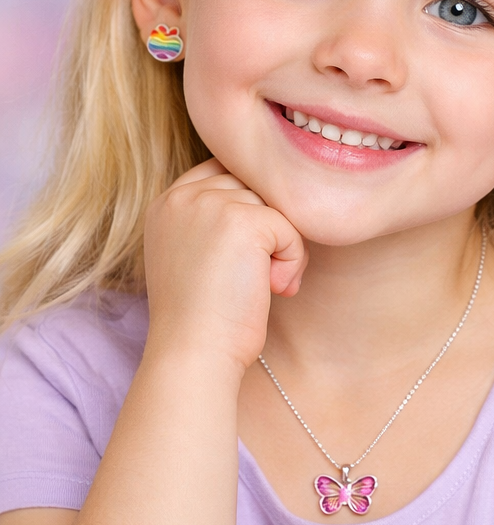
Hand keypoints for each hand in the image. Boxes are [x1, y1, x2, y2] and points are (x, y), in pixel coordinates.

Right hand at [141, 159, 305, 371]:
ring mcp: (211, 204)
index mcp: (167, 202)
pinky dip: (293, 262)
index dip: (252, 206)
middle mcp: (184, 196)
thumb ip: (216, 219)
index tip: (250, 250)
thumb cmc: (203, 317)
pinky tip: (272, 288)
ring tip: (264, 284)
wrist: (194, 352)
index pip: (225, 172)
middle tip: (261, 275)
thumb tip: (273, 199)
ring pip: (278, 208)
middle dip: (271, 229)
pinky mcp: (243, 221)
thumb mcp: (195, 254)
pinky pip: (293, 229)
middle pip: (257, 188)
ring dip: (284, 248)